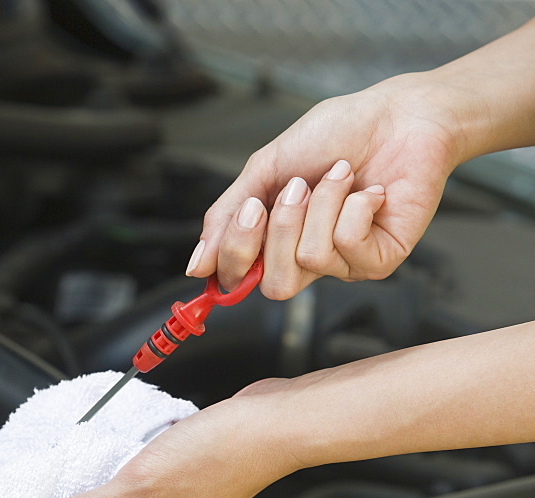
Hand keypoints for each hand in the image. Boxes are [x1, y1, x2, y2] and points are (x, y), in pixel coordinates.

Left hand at [31, 380, 301, 497]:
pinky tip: (132, 444)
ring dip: (116, 478)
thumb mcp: (142, 481)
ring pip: (136, 496)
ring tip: (98, 461)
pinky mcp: (197, 473)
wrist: (273, 420)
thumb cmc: (224, 453)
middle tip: (65, 486)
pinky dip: (140, 461)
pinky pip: (154, 473)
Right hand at [186, 75, 460, 296]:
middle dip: (280, 229)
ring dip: (321, 205)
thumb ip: (227, 216)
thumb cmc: (340, 134)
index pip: (241, 278)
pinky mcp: (379, 261)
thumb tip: (195, 265)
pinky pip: (346, 245)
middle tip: (298, 187)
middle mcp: (308, 260)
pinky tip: (370, 192)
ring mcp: (345, 265)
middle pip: (273, 285)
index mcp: (277, 242)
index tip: (249, 211)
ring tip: (341, 176)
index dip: (237, 251)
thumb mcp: (266, 168)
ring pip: (308, 260)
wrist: (399, 115)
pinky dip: (352, 206)